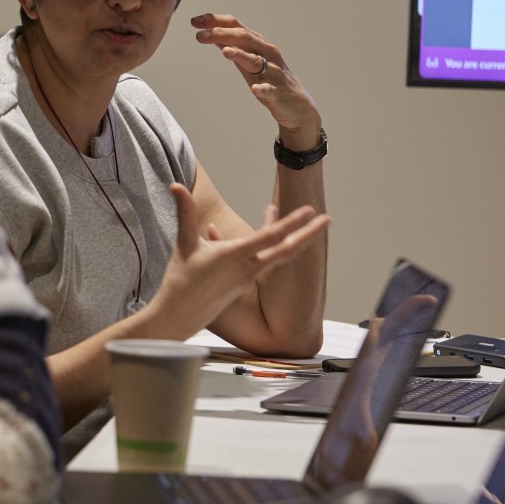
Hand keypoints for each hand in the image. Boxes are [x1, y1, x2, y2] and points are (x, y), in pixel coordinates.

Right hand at [150, 184, 329, 336]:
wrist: (178, 318)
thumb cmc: (180, 282)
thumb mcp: (184, 245)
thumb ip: (185, 213)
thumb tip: (176, 185)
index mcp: (235, 256)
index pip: (271, 237)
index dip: (292, 222)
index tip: (310, 211)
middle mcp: (247, 269)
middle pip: (287, 250)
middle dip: (309, 234)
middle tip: (329, 219)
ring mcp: (248, 279)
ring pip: (277, 257)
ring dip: (291, 240)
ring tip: (300, 226)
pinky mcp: (243, 286)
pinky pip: (260, 263)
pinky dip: (263, 248)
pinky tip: (236, 236)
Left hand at [189, 13, 321, 146]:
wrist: (296, 104)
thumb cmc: (269, 78)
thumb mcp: (247, 60)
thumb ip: (232, 46)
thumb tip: (212, 33)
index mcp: (257, 43)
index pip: (236, 26)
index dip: (215, 21)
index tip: (194, 21)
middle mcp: (267, 53)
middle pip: (244, 38)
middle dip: (222, 34)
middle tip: (199, 35)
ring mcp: (274, 72)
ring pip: (257, 60)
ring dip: (240, 55)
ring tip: (226, 52)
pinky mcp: (278, 92)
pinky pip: (269, 89)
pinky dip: (262, 88)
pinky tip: (254, 89)